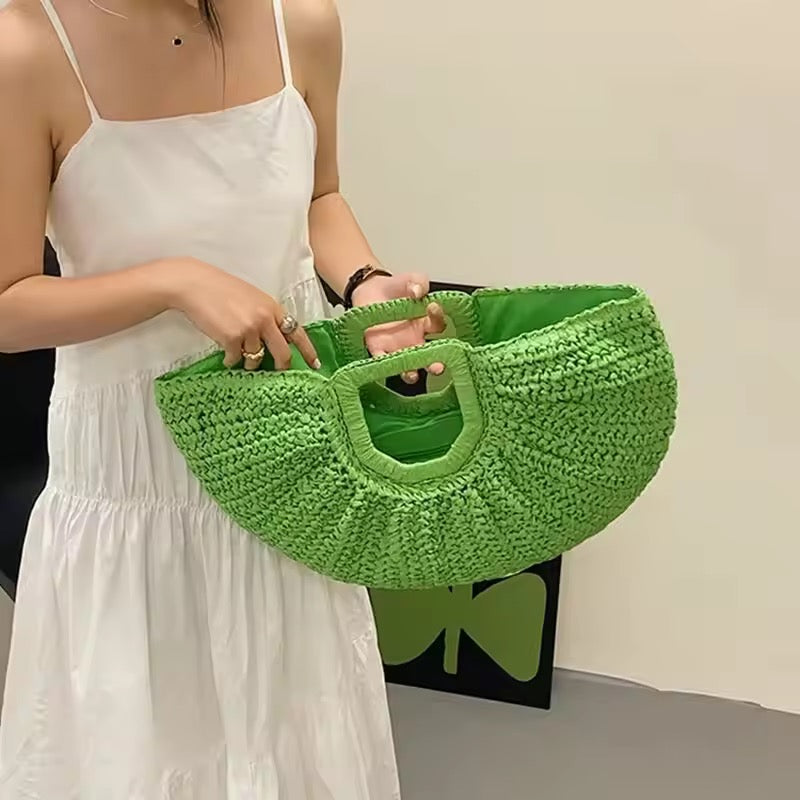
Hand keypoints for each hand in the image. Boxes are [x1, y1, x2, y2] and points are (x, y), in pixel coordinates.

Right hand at [164, 258, 318, 370]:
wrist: (195, 284)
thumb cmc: (221, 289)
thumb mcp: (253, 298)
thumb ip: (266, 316)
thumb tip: (275, 338)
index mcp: (273, 308)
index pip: (297, 332)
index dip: (307, 351)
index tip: (315, 364)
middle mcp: (265, 319)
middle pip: (283, 353)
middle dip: (281, 367)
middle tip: (277, 372)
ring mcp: (249, 329)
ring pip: (256, 359)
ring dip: (249, 363)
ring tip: (239, 355)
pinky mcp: (231, 338)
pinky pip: (235, 359)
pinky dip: (230, 360)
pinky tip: (225, 354)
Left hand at [352, 271, 446, 383]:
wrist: (370, 289)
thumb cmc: (396, 288)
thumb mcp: (412, 280)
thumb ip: (419, 282)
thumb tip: (417, 291)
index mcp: (426, 324)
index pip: (439, 326)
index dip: (437, 317)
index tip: (433, 307)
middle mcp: (415, 340)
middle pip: (429, 357)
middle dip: (435, 364)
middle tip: (437, 367)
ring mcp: (397, 347)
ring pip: (408, 366)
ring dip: (410, 372)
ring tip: (411, 374)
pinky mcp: (378, 348)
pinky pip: (381, 359)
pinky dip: (382, 362)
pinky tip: (383, 361)